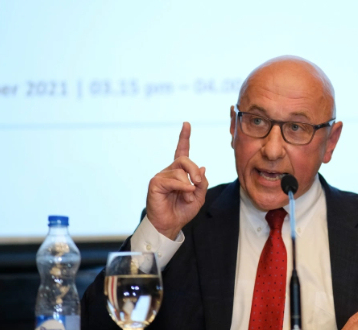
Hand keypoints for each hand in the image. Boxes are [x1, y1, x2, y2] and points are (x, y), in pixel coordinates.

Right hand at [145, 122, 208, 239]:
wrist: (170, 225)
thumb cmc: (182, 210)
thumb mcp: (199, 197)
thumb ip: (202, 183)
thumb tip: (202, 167)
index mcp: (180, 172)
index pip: (182, 151)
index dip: (184, 137)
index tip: (187, 124)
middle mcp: (170, 171)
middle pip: (184, 159)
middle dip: (195, 170)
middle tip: (199, 183)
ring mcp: (161, 176)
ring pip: (180, 171)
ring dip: (189, 186)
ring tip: (188, 197)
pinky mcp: (155, 183)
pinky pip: (172, 180)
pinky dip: (182, 186)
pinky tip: (185, 194)